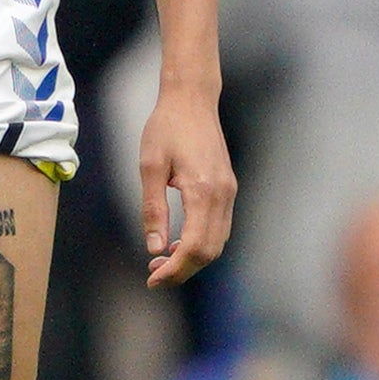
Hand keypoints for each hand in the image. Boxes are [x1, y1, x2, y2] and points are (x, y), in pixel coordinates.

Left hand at [136, 82, 232, 286]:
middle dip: (183, 269)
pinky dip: (201, 243)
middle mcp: (223, 195)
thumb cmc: (166, 128)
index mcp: (203, 190)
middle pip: (210, 251)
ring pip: (218, 241)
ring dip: (192, 258)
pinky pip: (220, 227)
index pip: (195, 247)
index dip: (175, 270)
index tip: (152, 279)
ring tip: (161, 261)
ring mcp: (229, 192)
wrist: (191, 100)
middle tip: (153, 274)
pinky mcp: (228, 188)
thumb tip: (154, 248)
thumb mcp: (149, 167)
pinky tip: (177, 242)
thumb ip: (152, 209)